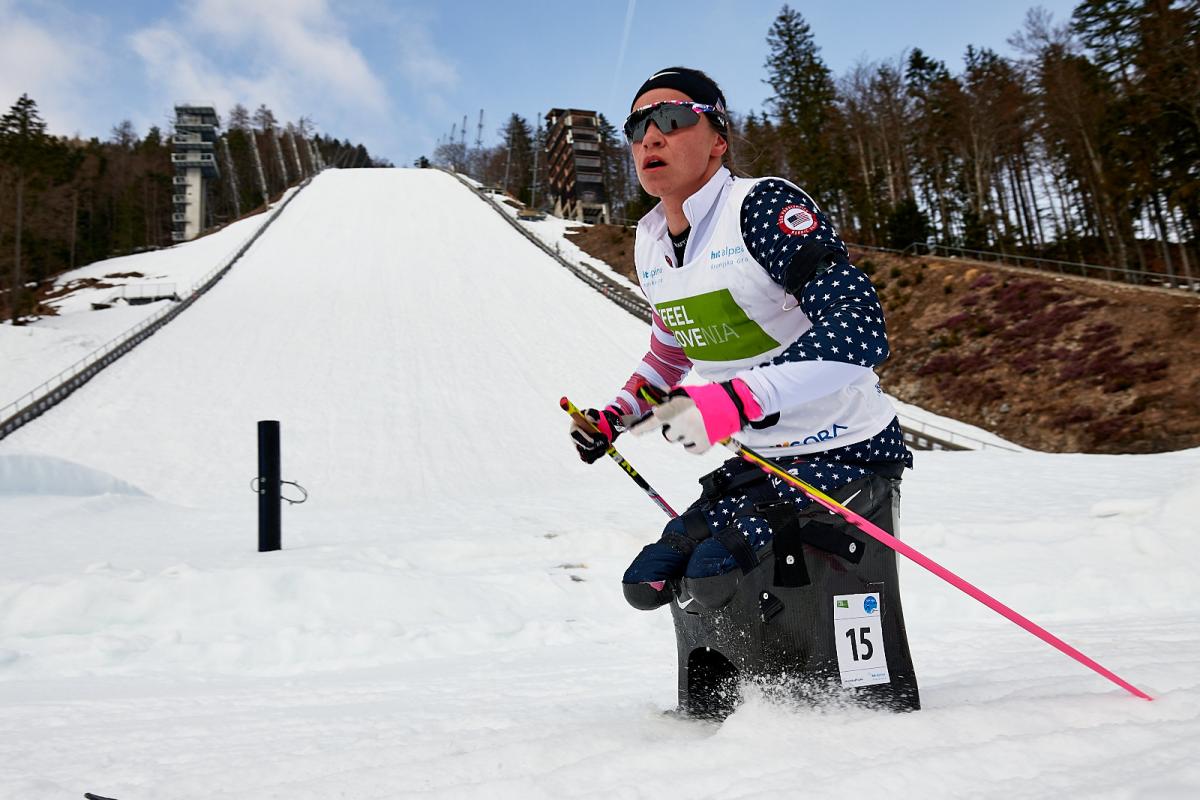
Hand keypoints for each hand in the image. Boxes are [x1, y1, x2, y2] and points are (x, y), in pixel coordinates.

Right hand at [569, 407, 623, 463]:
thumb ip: (592, 414)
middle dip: (595, 445)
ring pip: (587, 456)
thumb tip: (592, 419)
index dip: (585, 438)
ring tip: (606, 441)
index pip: (575, 436)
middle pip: (581, 449)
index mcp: (574, 429)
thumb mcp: (593, 413)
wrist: (600, 426)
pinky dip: (599, 454)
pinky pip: (590, 460)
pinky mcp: (585, 455)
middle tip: (605, 439)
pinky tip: (604, 447)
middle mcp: (575, 441)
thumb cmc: (594, 419)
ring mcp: (580, 449)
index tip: (596, 438)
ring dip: (599, 450)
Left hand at [628, 379, 760, 454]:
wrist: (729, 404)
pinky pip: (691, 450)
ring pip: (680, 442)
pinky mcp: (703, 445)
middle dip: (674, 429)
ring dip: (685, 436)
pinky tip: (702, 433)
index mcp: (674, 410)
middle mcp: (680, 425)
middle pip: (668, 436)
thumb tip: (652, 394)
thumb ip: (667, 397)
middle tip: (686, 420)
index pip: (652, 422)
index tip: (633, 432)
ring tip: (697, 424)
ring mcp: (691, 436)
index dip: (640, 428)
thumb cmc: (705, 398)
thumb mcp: (684, 393)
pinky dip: (695, 444)